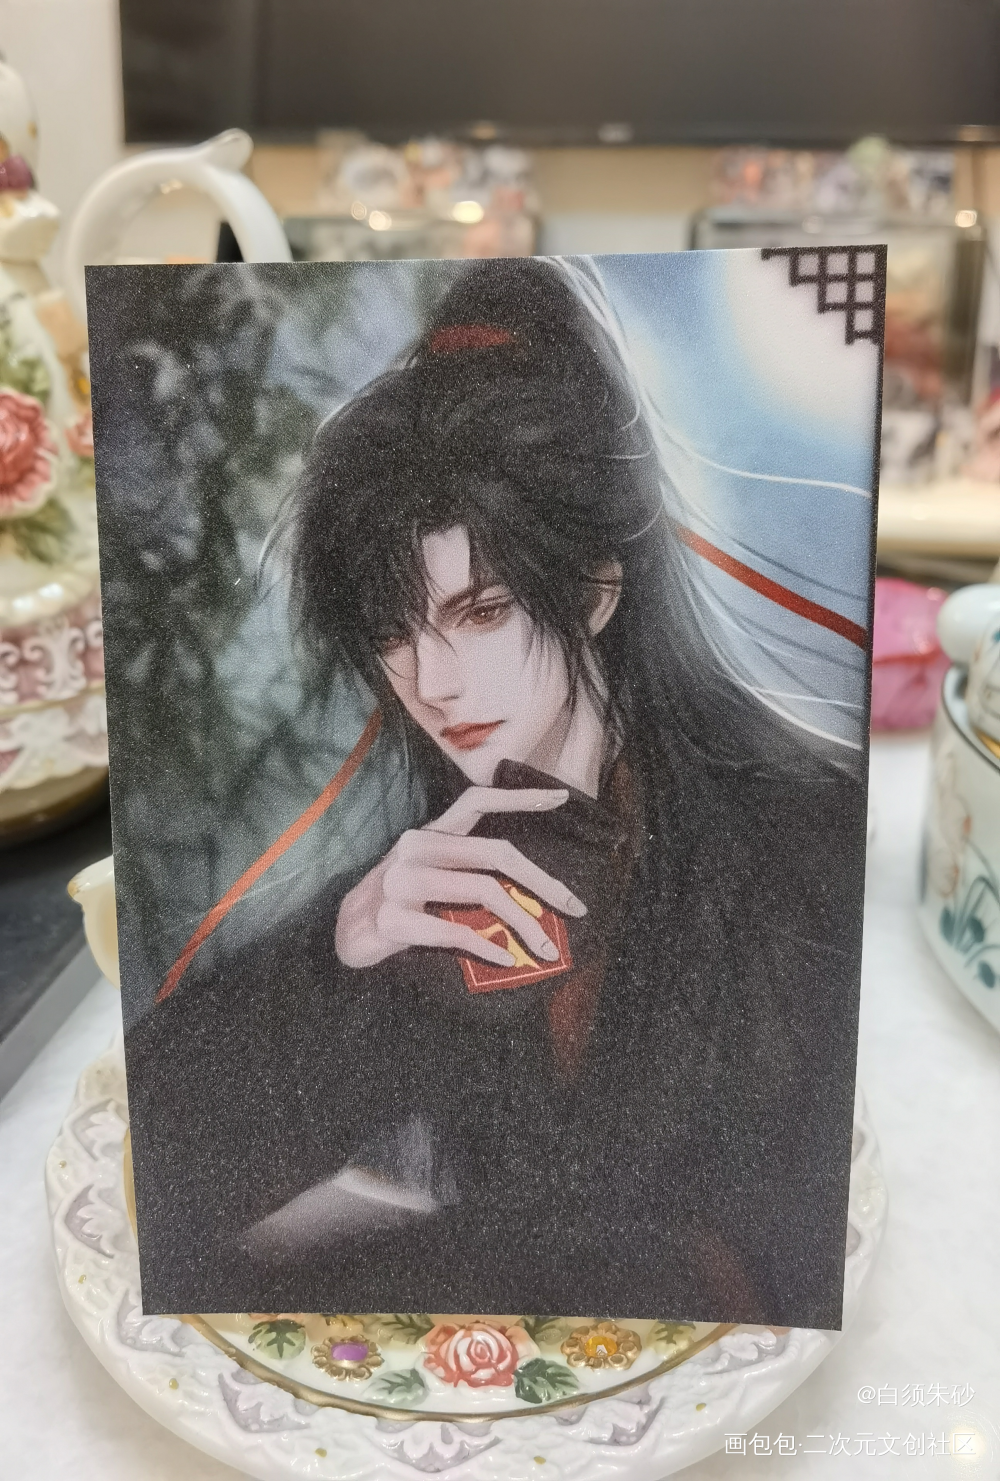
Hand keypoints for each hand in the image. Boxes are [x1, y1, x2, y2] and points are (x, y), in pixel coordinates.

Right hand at [335, 786, 586, 969]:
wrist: (342, 935)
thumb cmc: (396, 903)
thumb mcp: (427, 872)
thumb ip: (464, 865)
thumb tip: (528, 883)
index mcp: (428, 833)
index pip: (477, 800)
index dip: (520, 796)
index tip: (562, 798)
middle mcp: (415, 848)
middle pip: (496, 853)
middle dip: (544, 882)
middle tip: (574, 907)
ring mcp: (401, 882)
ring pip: (483, 891)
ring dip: (524, 923)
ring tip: (545, 949)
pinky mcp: (392, 920)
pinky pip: (454, 931)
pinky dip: (487, 946)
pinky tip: (506, 959)